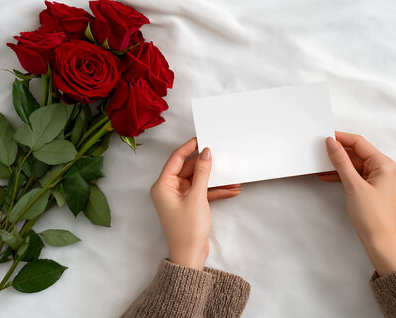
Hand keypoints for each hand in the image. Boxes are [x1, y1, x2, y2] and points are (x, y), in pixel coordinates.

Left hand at [150, 138, 241, 269]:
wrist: (190, 256)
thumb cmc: (187, 229)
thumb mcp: (197, 197)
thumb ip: (202, 173)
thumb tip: (206, 153)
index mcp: (163, 186)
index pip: (176, 159)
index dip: (189, 147)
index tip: (202, 139)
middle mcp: (169, 189)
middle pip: (188, 169)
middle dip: (206, 165)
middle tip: (220, 154)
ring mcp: (179, 197)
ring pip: (198, 181)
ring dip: (214, 179)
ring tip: (231, 174)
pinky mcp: (189, 205)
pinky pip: (202, 192)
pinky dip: (215, 191)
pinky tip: (232, 189)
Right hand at [318, 131, 395, 275]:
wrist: (378, 240)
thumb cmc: (371, 215)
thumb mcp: (353, 185)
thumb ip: (341, 161)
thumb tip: (331, 142)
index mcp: (383, 164)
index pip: (359, 143)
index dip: (341, 138)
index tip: (323, 137)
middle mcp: (382, 168)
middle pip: (356, 152)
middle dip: (337, 152)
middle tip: (318, 150)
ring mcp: (376, 177)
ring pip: (353, 164)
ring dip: (337, 164)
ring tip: (319, 164)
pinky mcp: (370, 186)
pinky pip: (353, 174)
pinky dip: (340, 175)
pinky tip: (325, 176)